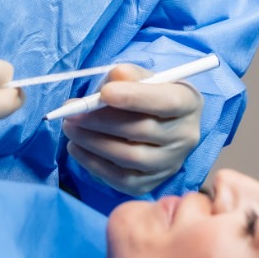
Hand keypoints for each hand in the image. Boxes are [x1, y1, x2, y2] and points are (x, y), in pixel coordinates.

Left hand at [63, 64, 203, 195]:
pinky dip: (94, 164)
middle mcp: (186, 136)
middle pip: (142, 131)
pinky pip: (121, 178)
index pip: (166, 102)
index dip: (135, 97)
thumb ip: (129, 75)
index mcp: (188, 102)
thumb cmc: (147, 94)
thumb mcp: (142, 77)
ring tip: (70, 128)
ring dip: (93, 142)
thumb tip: (115, 79)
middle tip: (72, 113)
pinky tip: (77, 148)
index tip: (104, 92)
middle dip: (101, 121)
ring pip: (130, 157)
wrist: (156, 122)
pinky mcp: (152, 183)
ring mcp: (170, 163)